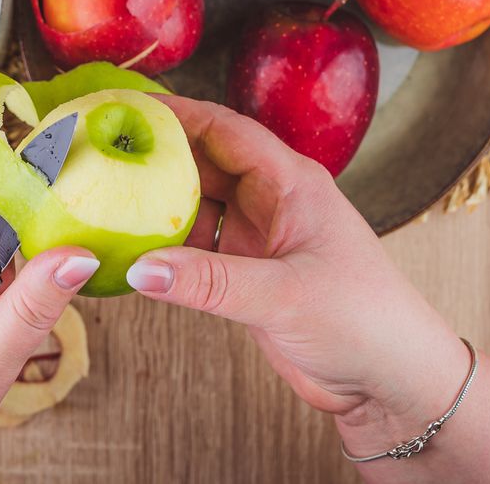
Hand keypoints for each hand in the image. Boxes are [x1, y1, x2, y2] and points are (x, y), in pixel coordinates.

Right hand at [125, 95, 471, 451]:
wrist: (392, 382)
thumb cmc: (365, 322)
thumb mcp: (285, 296)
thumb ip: (210, 282)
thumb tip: (140, 269)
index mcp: (291, 182)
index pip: (223, 129)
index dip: (172, 114)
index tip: (121, 108)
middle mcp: (272, 200)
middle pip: (200, 162)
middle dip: (152, 157)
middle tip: (96, 154)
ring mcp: (259, 237)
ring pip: (194, 205)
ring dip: (154, 205)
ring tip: (101, 200)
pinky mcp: (247, 274)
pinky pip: (195, 249)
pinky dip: (164, 249)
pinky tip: (128, 253)